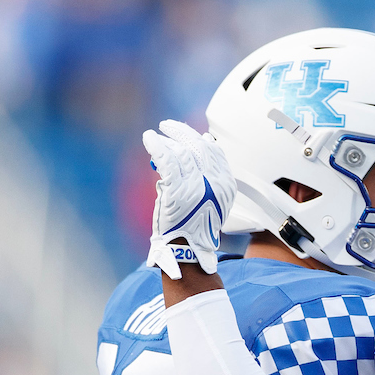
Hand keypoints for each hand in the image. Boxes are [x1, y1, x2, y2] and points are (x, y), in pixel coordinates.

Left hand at [142, 119, 237, 277]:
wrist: (186, 250)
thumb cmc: (195, 227)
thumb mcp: (213, 203)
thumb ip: (210, 179)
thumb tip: (203, 145)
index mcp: (226, 186)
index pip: (216, 153)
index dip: (201, 140)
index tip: (190, 134)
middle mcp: (214, 183)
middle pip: (199, 147)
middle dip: (182, 132)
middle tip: (168, 125)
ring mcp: (197, 185)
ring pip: (181, 152)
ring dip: (166, 141)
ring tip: (156, 139)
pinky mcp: (178, 189)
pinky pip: (166, 159)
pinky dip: (156, 145)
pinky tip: (149, 138)